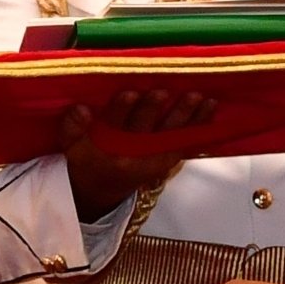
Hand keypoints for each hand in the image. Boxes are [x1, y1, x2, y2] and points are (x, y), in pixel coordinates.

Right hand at [59, 89, 216, 221]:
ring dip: (186, 116)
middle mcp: (135, 154)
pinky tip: (212, 107)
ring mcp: (155, 156)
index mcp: (108, 150)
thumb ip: (72, 127)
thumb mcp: (73, 147)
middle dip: (153, 110)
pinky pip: (187, 141)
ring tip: (199, 97)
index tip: (128, 93)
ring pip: (171, 133)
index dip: (121, 110)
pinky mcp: (169, 158)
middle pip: (145, 128)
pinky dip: (200, 125)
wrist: (105, 191)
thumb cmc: (89, 160)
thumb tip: (80, 108)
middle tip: (162, 92)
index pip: (113, 126)